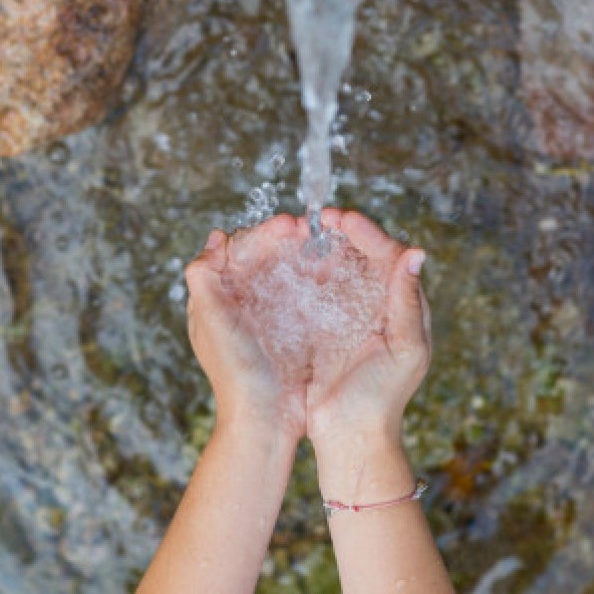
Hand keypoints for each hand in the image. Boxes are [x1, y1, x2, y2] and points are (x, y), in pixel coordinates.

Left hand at [185, 214, 308, 442]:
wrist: (266, 421)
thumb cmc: (237, 373)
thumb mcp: (212, 320)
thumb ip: (204, 278)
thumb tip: (216, 239)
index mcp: (218, 302)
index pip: (239, 253)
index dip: (264, 233)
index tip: (291, 224)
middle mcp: (242, 308)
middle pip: (266, 259)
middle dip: (289, 240)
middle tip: (315, 228)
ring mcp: (271, 321)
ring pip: (288, 275)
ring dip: (308, 256)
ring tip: (329, 244)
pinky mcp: (295, 334)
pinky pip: (306, 298)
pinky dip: (320, 280)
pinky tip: (337, 272)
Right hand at [305, 208, 431, 448]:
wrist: (352, 437)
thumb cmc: (383, 397)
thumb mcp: (403, 349)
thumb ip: (408, 302)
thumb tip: (415, 253)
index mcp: (404, 307)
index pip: (390, 256)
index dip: (368, 233)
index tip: (342, 218)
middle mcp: (379, 306)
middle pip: (363, 256)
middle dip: (343, 233)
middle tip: (319, 218)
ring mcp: (350, 316)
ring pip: (339, 268)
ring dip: (323, 247)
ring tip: (303, 231)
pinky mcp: (324, 329)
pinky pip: (316, 290)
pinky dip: (305, 271)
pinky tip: (290, 261)